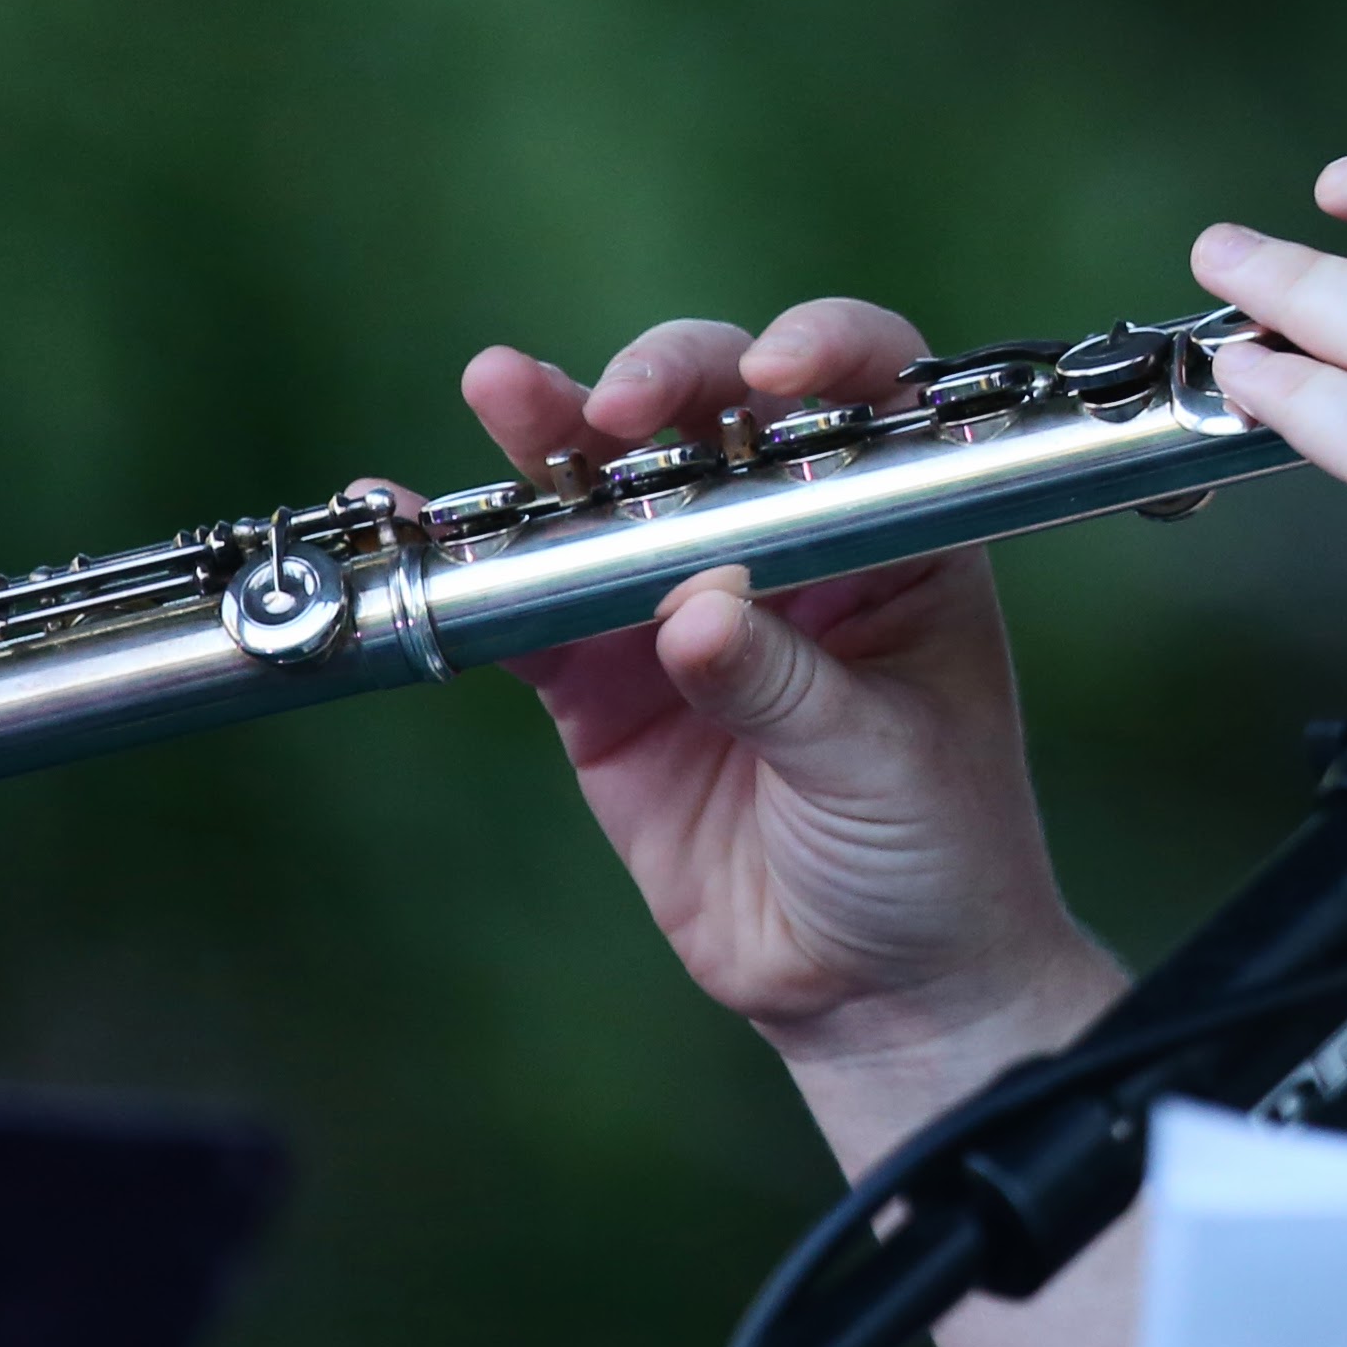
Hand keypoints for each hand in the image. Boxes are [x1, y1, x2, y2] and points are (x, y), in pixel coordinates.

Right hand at [472, 298, 1115, 1073]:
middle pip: (718, 414)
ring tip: (500, 387)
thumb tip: (693, 608)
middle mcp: (788, 536)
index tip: (777, 373)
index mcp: (899, 525)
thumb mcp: (883, 760)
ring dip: (552, 435)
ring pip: (611, 490)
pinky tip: (412, 515)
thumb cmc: (934, 852)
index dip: (823, 354)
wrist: (876, 992)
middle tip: (621, 409)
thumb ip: (785, 683)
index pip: (868, 395)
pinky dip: (472, 562)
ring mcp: (684, 598)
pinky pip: (527, 605)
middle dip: (665, 384)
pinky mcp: (603, 679)